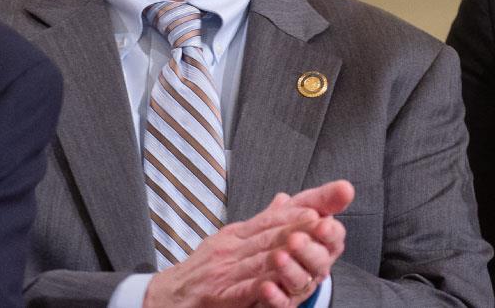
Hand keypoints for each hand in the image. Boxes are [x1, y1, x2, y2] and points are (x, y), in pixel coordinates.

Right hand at [145, 180, 353, 307]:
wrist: (164, 299)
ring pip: (260, 256)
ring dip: (285, 246)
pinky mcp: (217, 294)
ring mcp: (223, 270)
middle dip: (299, 222)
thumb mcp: (228, 242)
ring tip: (307, 237)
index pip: (276, 215)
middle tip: (322, 213)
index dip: (304, 205)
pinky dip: (260, 284)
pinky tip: (275, 280)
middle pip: (270, 232)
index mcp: (237, 234)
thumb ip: (260, 224)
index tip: (329, 196)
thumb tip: (286, 199)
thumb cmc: (199, 272)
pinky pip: (243, 288)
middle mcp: (231, 247)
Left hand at [255, 180, 352, 305]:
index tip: (322, 224)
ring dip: (290, 270)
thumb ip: (323, 199)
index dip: (329, 233)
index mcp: (324, 244)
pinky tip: (266, 286)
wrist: (261, 259)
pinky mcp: (282, 302)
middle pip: (318, 262)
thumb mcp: (303, 210)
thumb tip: (346, 187)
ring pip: (300, 281)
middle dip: (308, 250)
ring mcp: (299, 286)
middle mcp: (315, 267)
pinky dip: (275, 296)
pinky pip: (281, 303)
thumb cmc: (290, 231)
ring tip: (277, 257)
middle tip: (295, 239)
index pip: (333, 238)